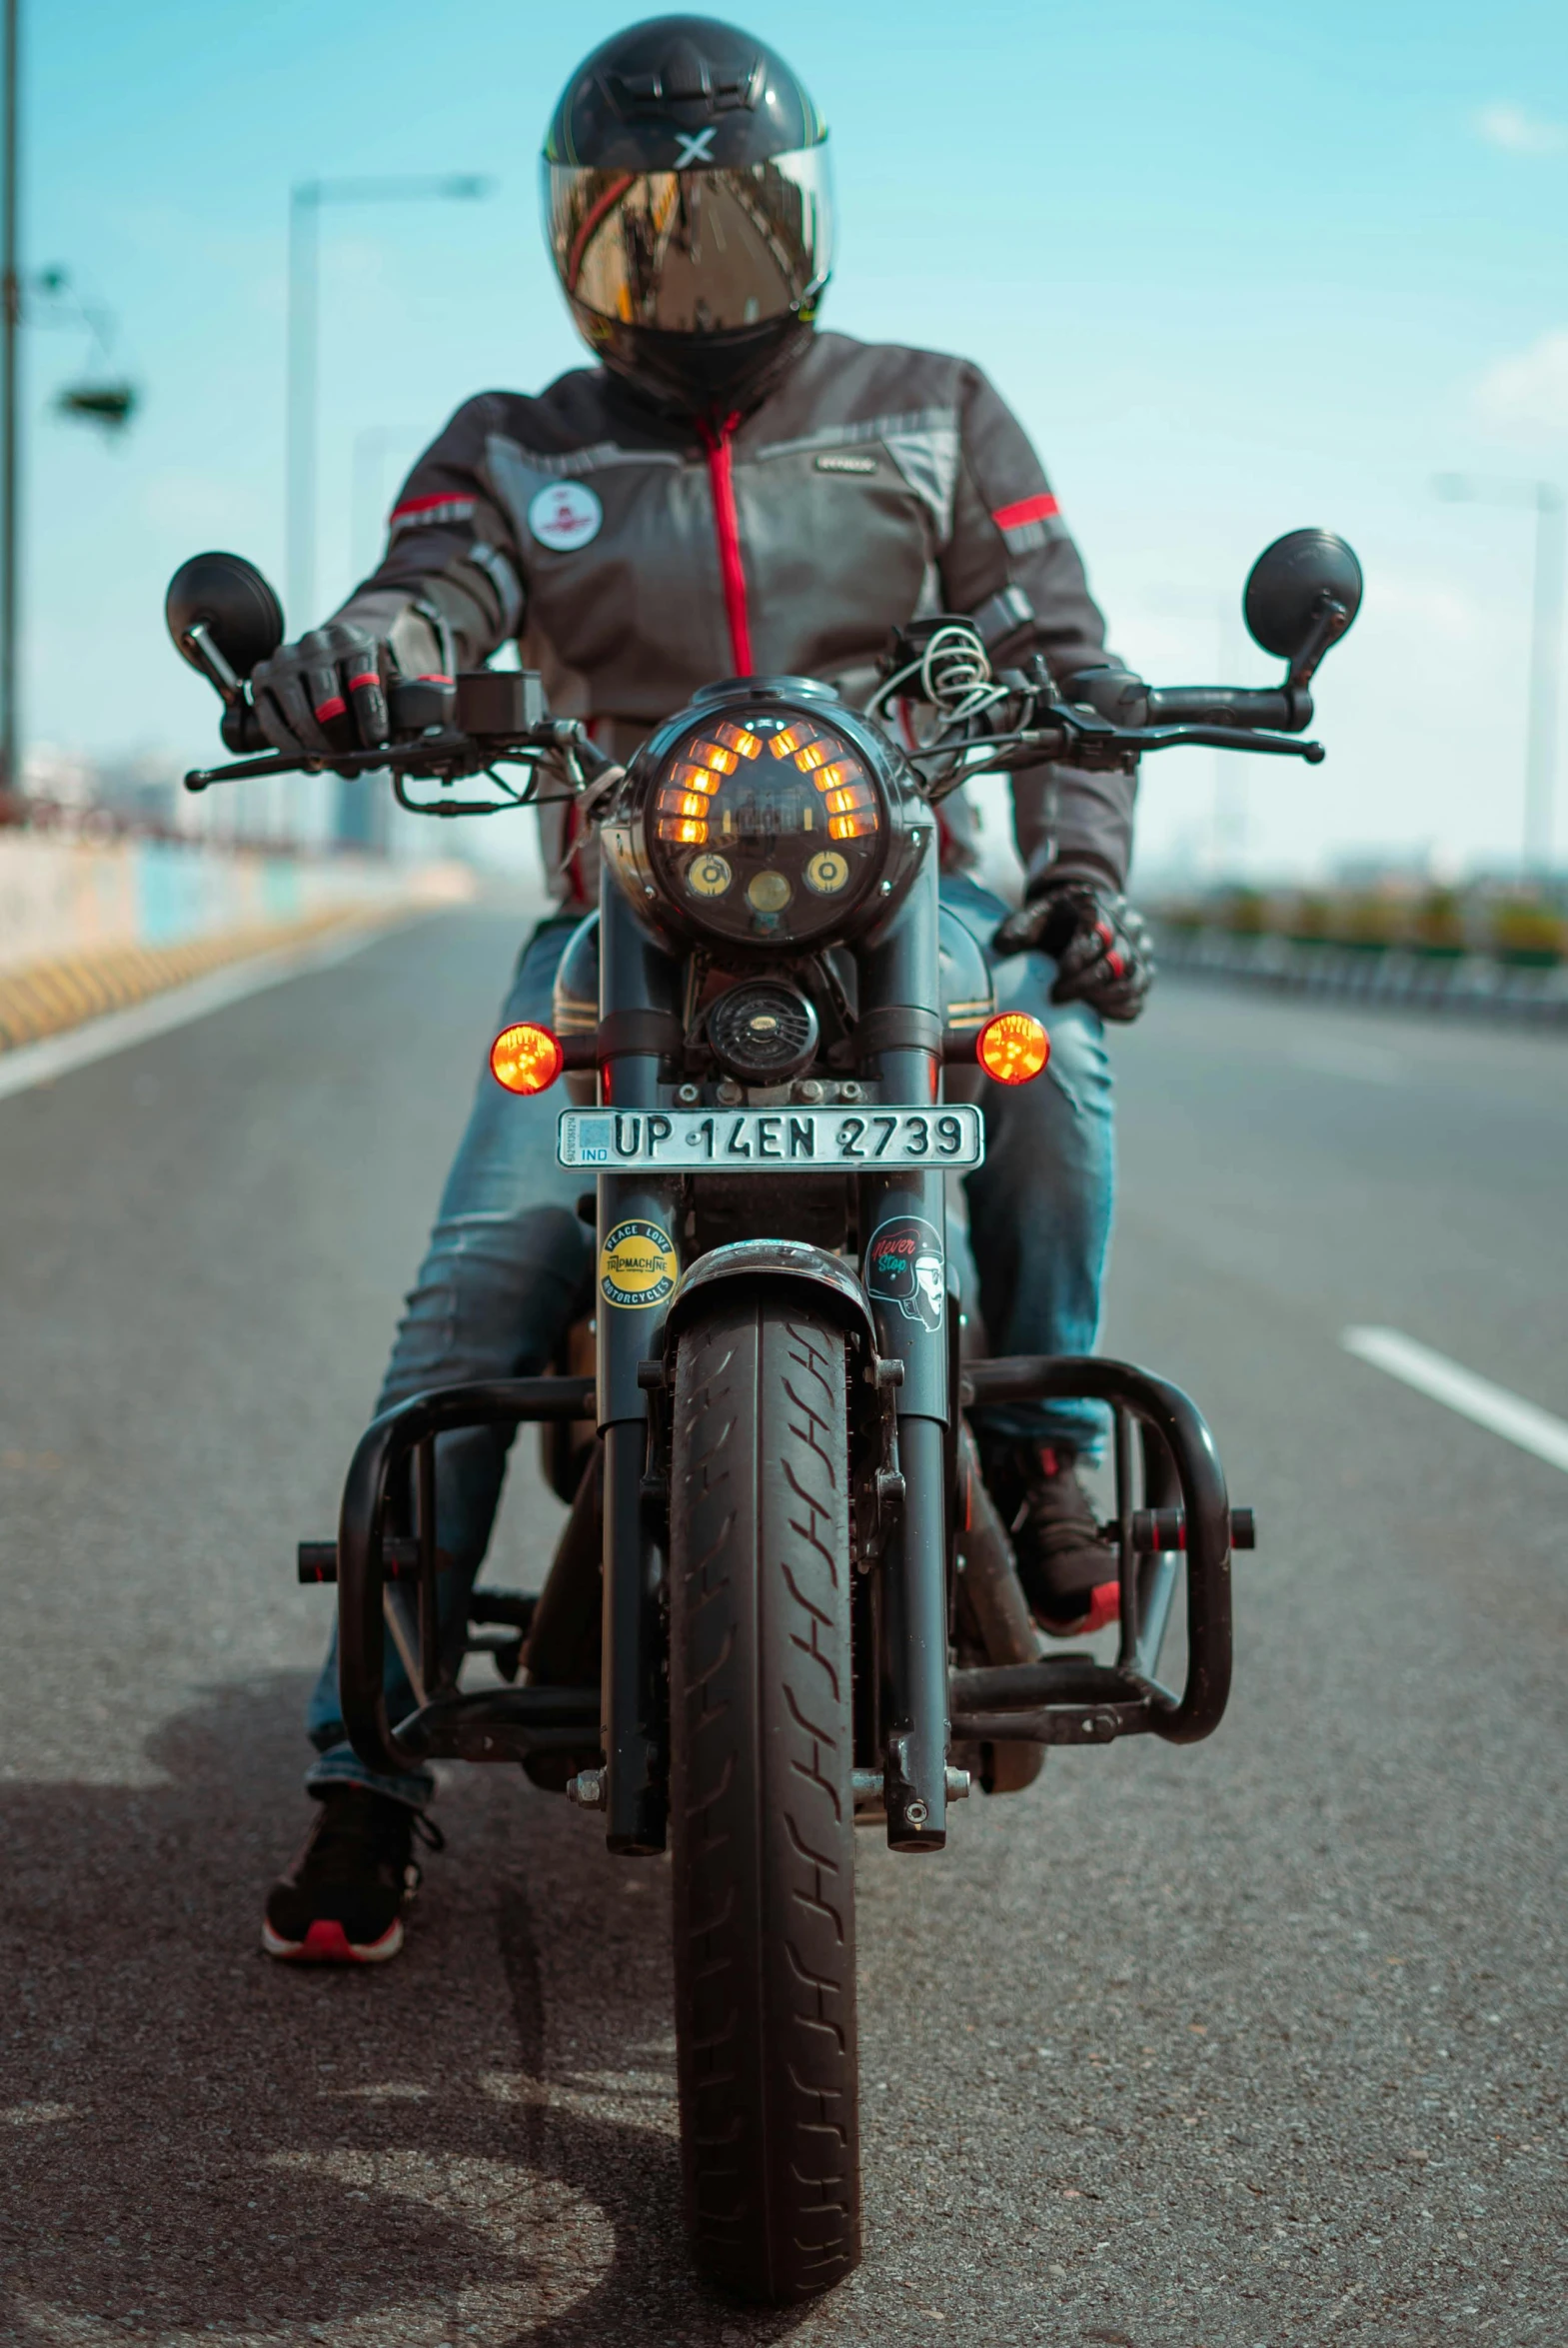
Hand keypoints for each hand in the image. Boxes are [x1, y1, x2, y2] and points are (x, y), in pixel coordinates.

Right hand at [250, 621, 390, 757]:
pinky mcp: (261, 675)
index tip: (376, 746)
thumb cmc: (359, 676)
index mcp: (353, 641)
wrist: (327, 653)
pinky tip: (309, 762)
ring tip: (335, 766)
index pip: (363, 686)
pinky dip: (290, 748)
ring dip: (319, 750)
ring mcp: (285, 658)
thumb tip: (394, 746)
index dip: (371, 722)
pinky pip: (271, 720)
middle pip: (329, 705)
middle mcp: (316, 644)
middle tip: (354, 766)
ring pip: (301, 716)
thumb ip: (392, 708)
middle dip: (344, 744)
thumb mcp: (383, 681)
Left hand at [993, 879, 1154, 1022]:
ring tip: (1079, 1006)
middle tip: (1057, 997)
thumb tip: (1004, 946)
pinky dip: (1121, 1009)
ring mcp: (1138, 950)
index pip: (1098, 935)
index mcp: (1098, 907)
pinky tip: (1098, 1013)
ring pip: (1134, 980)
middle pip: (1118, 960)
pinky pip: (1139, 998)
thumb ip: (1017, 927)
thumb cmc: (1050, 921)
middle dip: (1086, 984)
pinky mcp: (1141, 973)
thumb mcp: (1031, 915)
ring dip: (1105, 998)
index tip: (1058, 976)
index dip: (1079, 959)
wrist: (1076, 918)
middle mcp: (1126, 926)